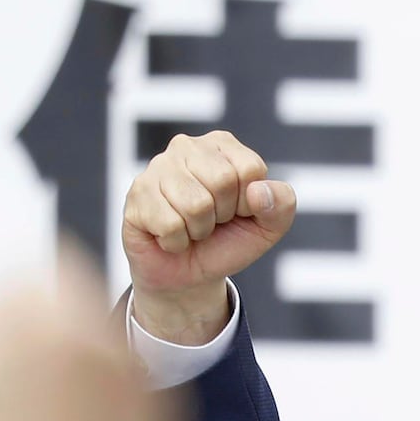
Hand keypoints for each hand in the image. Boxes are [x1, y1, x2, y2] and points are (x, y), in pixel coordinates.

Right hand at [122, 130, 295, 342]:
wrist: (189, 275)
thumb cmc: (228, 241)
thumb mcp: (267, 227)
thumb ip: (282, 205)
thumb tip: (258, 192)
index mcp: (223, 145)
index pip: (250, 169)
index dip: (249, 203)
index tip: (238, 211)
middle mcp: (187, 147)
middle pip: (222, 181)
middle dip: (222, 215)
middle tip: (211, 222)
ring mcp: (157, 168)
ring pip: (195, 204)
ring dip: (199, 230)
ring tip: (191, 228)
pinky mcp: (137, 194)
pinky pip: (169, 224)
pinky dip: (176, 242)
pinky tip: (170, 236)